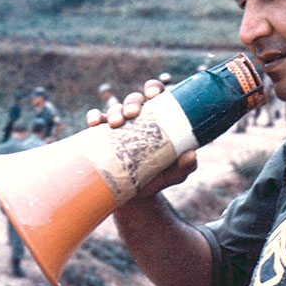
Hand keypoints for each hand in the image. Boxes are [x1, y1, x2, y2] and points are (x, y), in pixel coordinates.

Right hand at [87, 79, 198, 197]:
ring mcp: (118, 126)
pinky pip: (96, 119)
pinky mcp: (101, 135)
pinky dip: (94, 116)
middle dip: (132, 103)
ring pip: (115, 108)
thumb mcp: (173, 174)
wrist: (133, 196)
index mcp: (156, 119)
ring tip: (115, 124)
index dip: (154, 89)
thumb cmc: (156, 178)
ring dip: (114, 111)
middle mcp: (137, 119)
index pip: (156, 95)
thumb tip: (191, 155)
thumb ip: (185, 166)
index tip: (153, 95)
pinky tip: (94, 123)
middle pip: (134, 100)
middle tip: (131, 114)